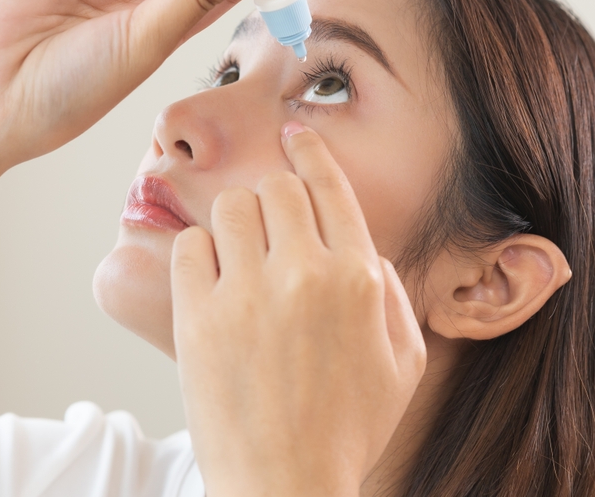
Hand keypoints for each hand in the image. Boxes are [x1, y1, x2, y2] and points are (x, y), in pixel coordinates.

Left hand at [171, 123, 426, 496]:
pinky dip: (200, 254)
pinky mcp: (199, 317)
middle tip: (269, 227)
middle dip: (274, 198)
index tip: (293, 133)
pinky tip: (212, 281)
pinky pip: (190, 246)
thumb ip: (392, 294)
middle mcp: (306, 274)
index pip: (329, 185)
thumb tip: (361, 248)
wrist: (285, 485)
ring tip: (240, 257)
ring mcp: (249, 294)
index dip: (308, 150)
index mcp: (359, 279)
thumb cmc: (347, 429)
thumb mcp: (403, 363)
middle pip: (278, 188)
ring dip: (236, 223)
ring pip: (233, 207)